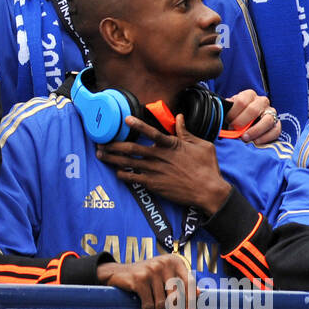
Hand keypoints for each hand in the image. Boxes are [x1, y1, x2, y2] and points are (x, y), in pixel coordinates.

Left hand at [96, 114, 231, 215]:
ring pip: (129, 163)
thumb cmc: (207, 167)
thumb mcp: (201, 145)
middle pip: (131, 149)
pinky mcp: (154, 185)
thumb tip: (179, 117)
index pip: (151, 133)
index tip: (125, 119)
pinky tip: (115, 171)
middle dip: (114, 145)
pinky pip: (134, 179)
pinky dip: (123, 175)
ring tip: (100, 155)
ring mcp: (155, 171)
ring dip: (113, 158)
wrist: (208, 191)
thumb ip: (186, 131)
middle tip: (100, 142)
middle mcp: (160, 157)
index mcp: (171, 145)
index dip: (138, 125)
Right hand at [98, 254, 192, 308]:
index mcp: (174, 261)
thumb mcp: (164, 276)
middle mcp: (164, 264)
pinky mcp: (139, 279)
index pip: (188, 282)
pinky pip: (148, 305)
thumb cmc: (145, 276)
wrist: (117, 273)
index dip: (190, 300)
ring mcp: (151, 271)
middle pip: (174, 296)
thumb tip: (199, 294)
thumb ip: (180, 282)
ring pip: (161, 304)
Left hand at [225, 90, 280, 144]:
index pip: (242, 101)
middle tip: (234, 130)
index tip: (228, 121)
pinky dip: (266, 137)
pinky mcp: (277, 124)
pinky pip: (276, 130)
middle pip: (254, 110)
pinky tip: (256, 142)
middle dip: (242, 122)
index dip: (233, 113)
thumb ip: (226, 110)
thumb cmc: (236, 116)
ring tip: (244, 138)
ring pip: (268, 120)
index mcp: (249, 95)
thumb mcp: (230, 110)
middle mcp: (262, 101)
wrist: (247, 122)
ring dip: (255, 130)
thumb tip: (220, 114)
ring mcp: (271, 112)